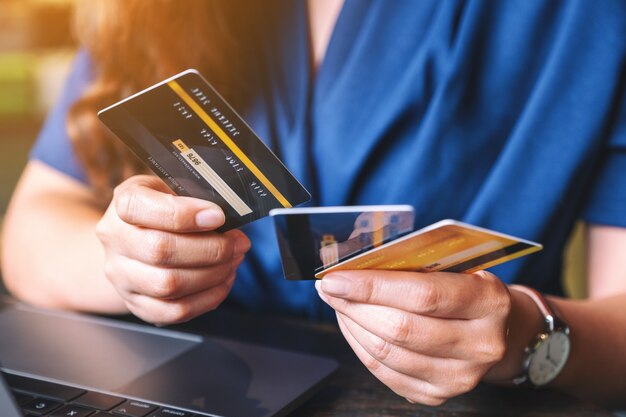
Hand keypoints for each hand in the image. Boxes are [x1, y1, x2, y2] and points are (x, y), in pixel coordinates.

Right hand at [96, 175, 249, 324]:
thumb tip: (230, 214)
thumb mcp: (173, 187)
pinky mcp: (137, 304)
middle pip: (160, 250)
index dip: (184, 214)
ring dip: (213, 274)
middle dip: (211, 249)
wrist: (135, 239)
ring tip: (234, 260)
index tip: (218, 216)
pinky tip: (223, 281)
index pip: (141, 207)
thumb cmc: (164, 208)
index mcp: (124, 203)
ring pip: (168, 285)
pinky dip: (207, 298)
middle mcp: (115, 241)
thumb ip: (195, 195)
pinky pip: (174, 312)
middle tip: (238, 243)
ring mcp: (122, 276)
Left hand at [316, 270, 510, 404]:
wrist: (499, 331)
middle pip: (400, 329)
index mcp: (488, 302)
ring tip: (338, 303)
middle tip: (329, 288)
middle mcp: (480, 345)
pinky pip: (385, 373)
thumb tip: (356, 265)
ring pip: (387, 353)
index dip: (372, 287)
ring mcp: (460, 376)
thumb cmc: (467, 289)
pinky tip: (352, 326)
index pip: (423, 295)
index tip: (335, 278)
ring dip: (352, 325)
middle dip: (354, 306)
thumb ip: (414, 266)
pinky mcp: (437, 394)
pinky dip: (359, 347)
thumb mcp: (455, 267)